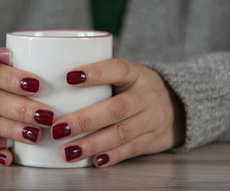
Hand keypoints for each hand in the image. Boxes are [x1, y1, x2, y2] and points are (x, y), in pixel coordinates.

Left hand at [51, 59, 184, 166]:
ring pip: (122, 133)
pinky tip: (93, 161)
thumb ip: (99, 79)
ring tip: (68, 151)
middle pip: (116, 108)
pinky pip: (131, 150)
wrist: (177, 106)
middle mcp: (146, 96)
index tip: (69, 77)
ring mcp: (152, 119)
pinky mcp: (153, 140)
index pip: (117, 69)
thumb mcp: (125, 75)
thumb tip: (53, 85)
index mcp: (136, 74)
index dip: (95, 73)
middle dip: (85, 120)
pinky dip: (111, 156)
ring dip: (93, 143)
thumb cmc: (135, 88)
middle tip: (58, 128)